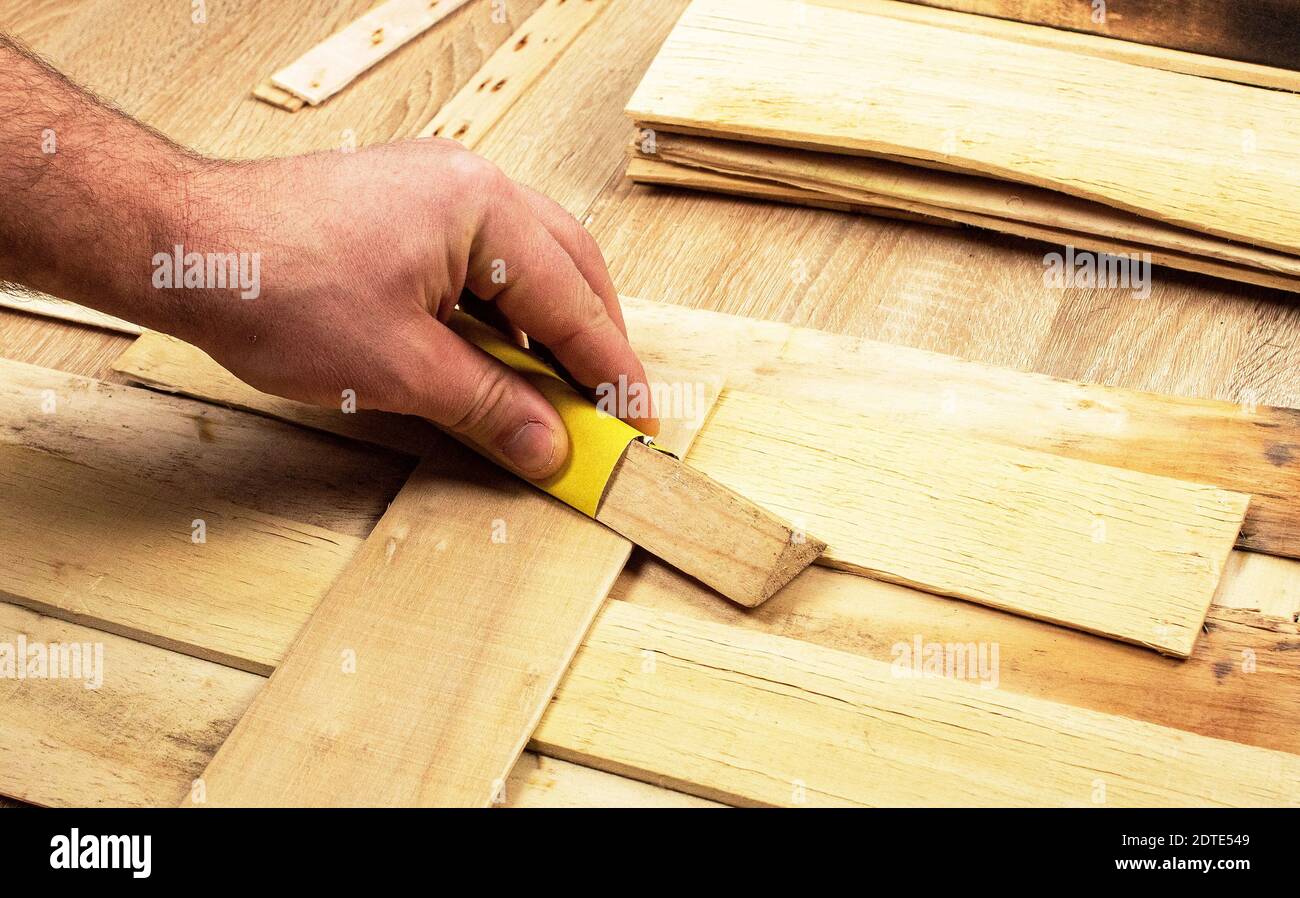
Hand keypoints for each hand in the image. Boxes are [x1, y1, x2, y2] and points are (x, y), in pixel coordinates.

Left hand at [171, 138, 656, 477]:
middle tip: (609, 408)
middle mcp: (469, 185)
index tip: (636, 419)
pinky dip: (503, 313)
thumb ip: (489, 406)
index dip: (610, 370)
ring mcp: (436, 191)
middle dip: (592, 342)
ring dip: (549, 329)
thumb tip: (549, 444)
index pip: (573, 302)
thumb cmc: (273, 285)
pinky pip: (482, 261)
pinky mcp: (406, 210)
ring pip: (528, 263)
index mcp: (482, 208)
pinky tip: (498, 357)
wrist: (180, 247)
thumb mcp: (398, 368)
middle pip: (568, 269)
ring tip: (557, 392)